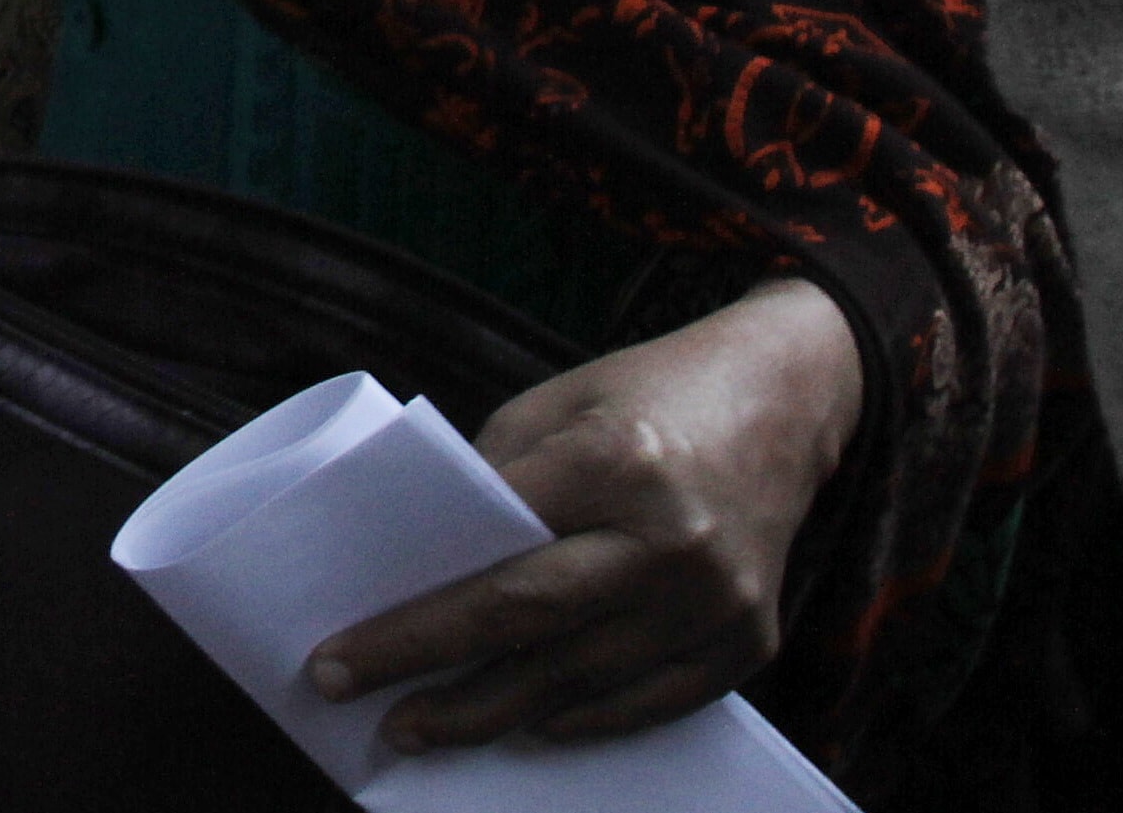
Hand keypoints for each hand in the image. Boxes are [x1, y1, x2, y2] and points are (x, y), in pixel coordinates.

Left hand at [310, 278, 865, 750]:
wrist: (787, 397)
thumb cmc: (649, 394)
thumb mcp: (555, 406)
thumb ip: (493, 482)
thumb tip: (420, 567)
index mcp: (614, 462)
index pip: (490, 560)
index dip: (408, 620)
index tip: (335, 656)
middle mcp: (672, 538)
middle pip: (529, 626)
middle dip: (429, 673)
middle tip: (355, 700)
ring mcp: (718, 599)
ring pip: (583, 680)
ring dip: (492, 715)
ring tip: (423, 729)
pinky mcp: (751, 639)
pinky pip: (650, 703)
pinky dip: (582, 720)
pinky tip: (526, 727)